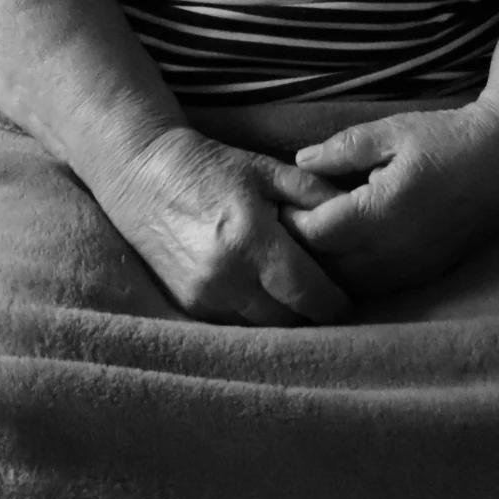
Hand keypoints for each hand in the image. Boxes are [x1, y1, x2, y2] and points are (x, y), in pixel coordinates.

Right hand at [104, 125, 351, 325]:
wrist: (142, 176)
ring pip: (262, 330)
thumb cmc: (211, 168)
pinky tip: (261, 293)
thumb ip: (314, 193)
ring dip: (282, 318)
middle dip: (311, 314)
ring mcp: (204, 297)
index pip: (308, 294)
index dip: (335, 302)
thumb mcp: (266, 169)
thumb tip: (355, 217)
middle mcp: (226, 277)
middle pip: (288, 322)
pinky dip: (253, 315)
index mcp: (251, 240)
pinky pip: (235, 325)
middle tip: (325, 296)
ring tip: (294, 295)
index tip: (347, 298)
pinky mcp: (188, 306)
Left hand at [285, 103, 498, 296]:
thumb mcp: (392, 131)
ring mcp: (413, 269)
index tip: (275, 205)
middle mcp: (395, 250)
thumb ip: (342, 149)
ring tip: (310, 245)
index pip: (316, 234)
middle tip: (283, 229)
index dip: (289, 223)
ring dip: (326, 271)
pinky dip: (353, 279)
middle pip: (328, 269)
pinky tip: (345, 257)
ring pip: (351, 287)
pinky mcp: (426, 276)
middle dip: (301, 253)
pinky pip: (377, 289)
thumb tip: (299, 162)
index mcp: (382, 210)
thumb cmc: (448, 138)